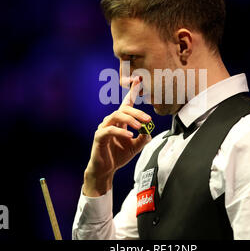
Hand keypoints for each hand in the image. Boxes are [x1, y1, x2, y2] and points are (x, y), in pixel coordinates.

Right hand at [83, 76, 151, 195]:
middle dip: (137, 112)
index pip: (126, 104)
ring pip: (116, 116)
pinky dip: (120, 131)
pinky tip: (130, 135)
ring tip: (139, 127)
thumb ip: (143, 139)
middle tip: (148, 119)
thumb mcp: (135, 147)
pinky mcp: (99, 137)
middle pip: (123, 109)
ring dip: (130, 120)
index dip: (132, 92)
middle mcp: (111, 121)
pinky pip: (109, 130)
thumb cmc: (118, 156)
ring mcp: (104, 128)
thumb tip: (150, 131)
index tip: (138, 80)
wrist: (105, 170)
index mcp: (120, 121)